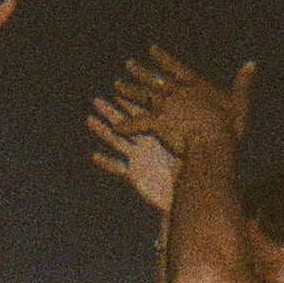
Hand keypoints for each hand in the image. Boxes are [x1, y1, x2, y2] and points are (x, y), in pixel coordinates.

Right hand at [87, 95, 178, 211]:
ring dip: (102, 131)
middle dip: (110, 111)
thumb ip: (185, 133)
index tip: (117, 87)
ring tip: (89, 119)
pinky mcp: (134, 176)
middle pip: (125, 124)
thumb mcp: (188, 146)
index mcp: (160, 133)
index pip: (141, 111)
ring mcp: (139, 159)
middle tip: (96, 100)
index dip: (129, 100)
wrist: (189, 195)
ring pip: (117, 141)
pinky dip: (106, 163)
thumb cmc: (193, 169)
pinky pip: (117, 168)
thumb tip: (189, 117)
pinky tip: (95, 156)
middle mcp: (147, 143)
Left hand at [108, 46, 254, 155]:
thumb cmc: (228, 127)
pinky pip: (138, 123)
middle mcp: (176, 92)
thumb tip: (252, 63)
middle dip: (141, 71)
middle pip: (154, 79)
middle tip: (129, 64)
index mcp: (193, 86)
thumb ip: (243, 83)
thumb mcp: (239, 103)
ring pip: (142, 96)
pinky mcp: (157, 123)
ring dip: (129, 91)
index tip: (151, 50)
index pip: (175, 68)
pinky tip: (117, 127)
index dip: (163, 59)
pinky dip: (128, 125)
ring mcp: (165, 107)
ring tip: (116, 86)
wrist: (214, 142)